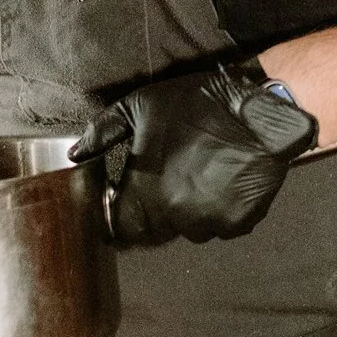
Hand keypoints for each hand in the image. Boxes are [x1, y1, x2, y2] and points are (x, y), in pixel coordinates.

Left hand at [70, 61, 317, 246]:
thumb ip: (103, 132)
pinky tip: (219, 183)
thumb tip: (75, 153)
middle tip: (158, 184)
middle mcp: (177, 216)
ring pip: (186, 230)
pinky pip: (218, 226)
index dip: (114, 216)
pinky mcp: (240, 223)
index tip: (119, 200)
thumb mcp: (141, 106)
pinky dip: (214, 212)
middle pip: (152, 231)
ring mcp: (211, 223)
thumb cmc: (196, 105)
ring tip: (191, 179)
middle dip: (149, 213)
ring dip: (182, 213)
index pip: (118, 228)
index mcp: (148, 192)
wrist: (261, 111)